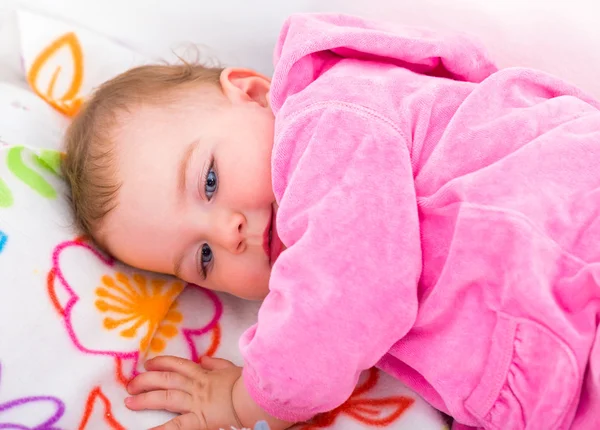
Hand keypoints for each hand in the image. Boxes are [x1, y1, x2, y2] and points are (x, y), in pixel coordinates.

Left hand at [125, 355, 241, 429]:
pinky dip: (160, 429)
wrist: (255, 399)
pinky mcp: (199, 420)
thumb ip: (217, 364)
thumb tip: (205, 358)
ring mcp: (195, 403)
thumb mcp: (232, 369)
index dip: (162, 363)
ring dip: (145, 399)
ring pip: (165, 397)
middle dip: (146, 380)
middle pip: (166, 380)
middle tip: (131, 383)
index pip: (179, 365)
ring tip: (129, 401)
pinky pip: (175, 426)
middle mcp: (196, 387)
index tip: (149, 363)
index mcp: (205, 375)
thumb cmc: (248, 385)